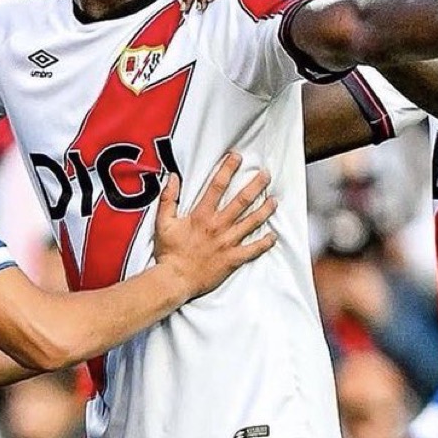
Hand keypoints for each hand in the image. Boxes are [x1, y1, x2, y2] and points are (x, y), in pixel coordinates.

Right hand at [154, 152, 277, 298]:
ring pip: (251, 222)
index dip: (227, 169)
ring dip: (264, 210)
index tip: (237, 157)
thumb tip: (173, 178)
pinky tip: (273, 236)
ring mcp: (227, 243)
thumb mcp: (163, 222)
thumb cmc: (169, 252)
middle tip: (266, 175)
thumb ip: (168, 199)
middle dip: (255, 186)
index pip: (217, 186)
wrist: (174, 280)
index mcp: (201, 216)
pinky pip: (253, 250)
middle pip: (241, 201)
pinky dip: (264, 243)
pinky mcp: (232, 259)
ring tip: (274, 200)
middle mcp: (218, 226)